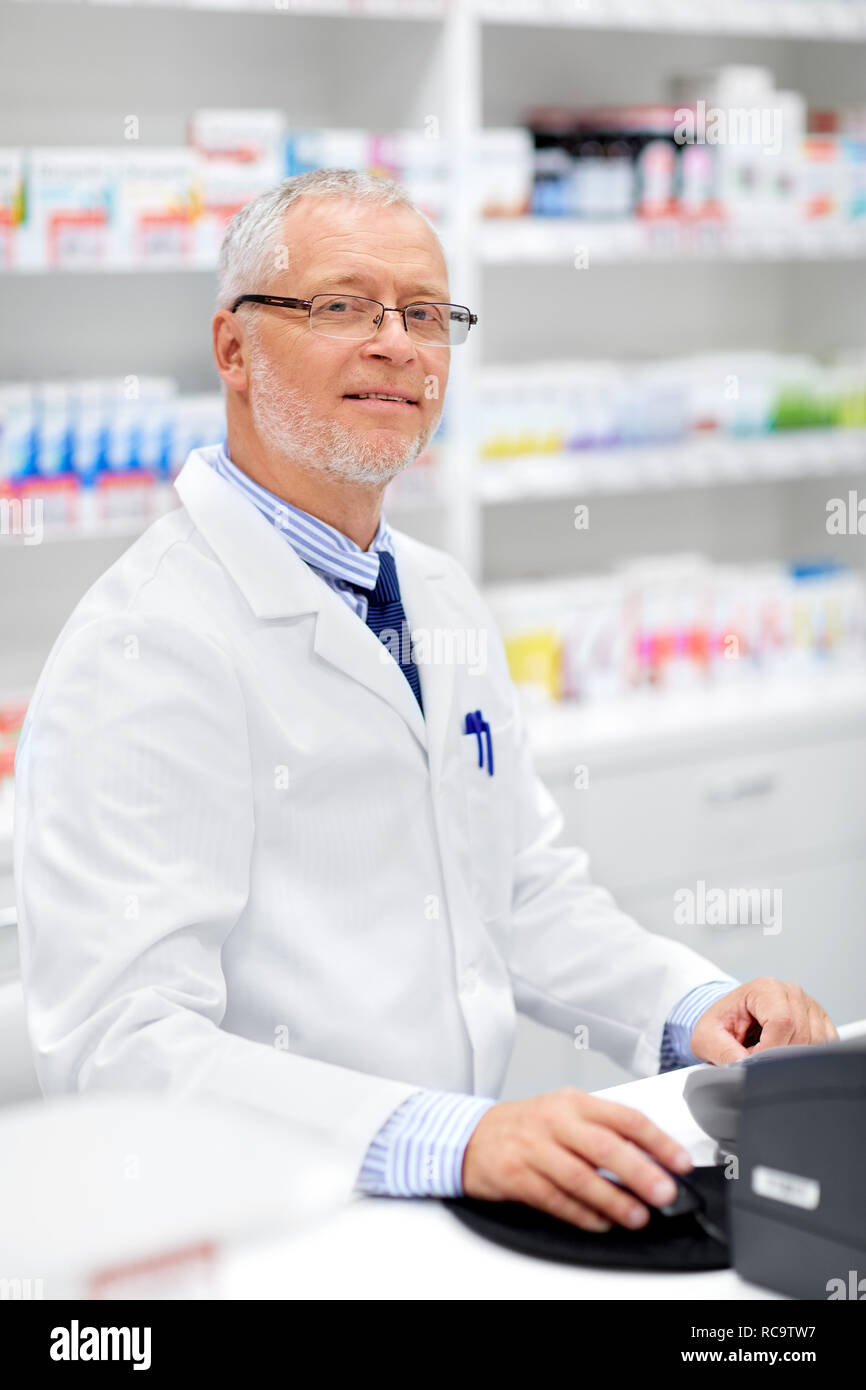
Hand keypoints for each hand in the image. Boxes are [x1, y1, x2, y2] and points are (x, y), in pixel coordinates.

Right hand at [461, 1087, 693, 1231]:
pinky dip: (581, 1214)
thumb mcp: (566, 1115)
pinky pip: (555, 1198)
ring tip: (637, 1216)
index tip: (680, 1162)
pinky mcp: (516, 1175)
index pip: (625, 1118)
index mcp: (575, 1103)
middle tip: (665, 1192)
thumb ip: (604, 1133)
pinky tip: (600, 1223)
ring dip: (613, 1200)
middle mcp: (555, 1121)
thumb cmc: (528, 1127)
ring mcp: (534, 1148)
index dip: (657, 1141)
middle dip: (640, 1172)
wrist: (471, 1136)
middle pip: (604, 1146)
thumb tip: (652, 1161)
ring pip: (580, 1176)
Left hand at [690, 977, 837, 1065]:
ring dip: (792, 1059)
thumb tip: (745, 1067)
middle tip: (756, 1057)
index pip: (782, 1022)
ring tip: (768, 1053)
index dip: (769, 1049)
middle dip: (778, 1056)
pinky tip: (786, 1054)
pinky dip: (807, 1058)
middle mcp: (792, 993)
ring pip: (816, 1043)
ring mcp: (810, 1006)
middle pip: (800, 1034)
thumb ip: (723, 1051)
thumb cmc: (721, 1026)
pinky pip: (825, 1046)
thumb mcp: (707, 1038)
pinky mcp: (821, 1022)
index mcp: (765, 989)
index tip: (753, 1060)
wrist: (730, 1022)